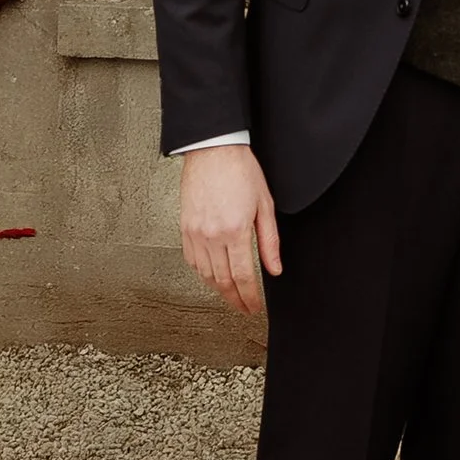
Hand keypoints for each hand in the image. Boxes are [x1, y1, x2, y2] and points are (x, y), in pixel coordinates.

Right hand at [179, 144, 279, 314]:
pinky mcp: (185, 228)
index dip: (249, 297)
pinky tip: (212, 276)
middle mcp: (212, 235)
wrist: (213, 151)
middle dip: (234, 299)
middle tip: (244, 308)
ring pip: (205, 274)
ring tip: (231, 296)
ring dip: (218, 290)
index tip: (254, 307)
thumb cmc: (241, 172)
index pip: (243, 276)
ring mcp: (195, 233)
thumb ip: (269, 241)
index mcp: (235, 231)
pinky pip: (192, 260)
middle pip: (222, 280)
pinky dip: (203, 274)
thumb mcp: (265, 206)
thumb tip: (274, 268)